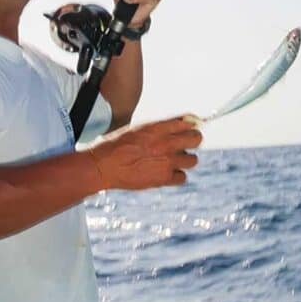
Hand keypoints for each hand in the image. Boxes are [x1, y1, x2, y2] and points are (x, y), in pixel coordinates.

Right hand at [85, 115, 200, 190]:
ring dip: (186, 159)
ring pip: (193, 160)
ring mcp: (167, 162)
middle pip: (196, 139)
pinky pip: (182, 177)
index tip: (189, 127)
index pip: (186, 122)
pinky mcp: (163, 178)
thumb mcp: (137, 129)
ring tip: (175, 160)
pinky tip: (168, 172)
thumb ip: (158, 128)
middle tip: (187, 143)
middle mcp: (166, 144)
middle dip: (193, 139)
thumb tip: (175, 125)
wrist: (104, 166)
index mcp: (158, 128)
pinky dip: (177, 176)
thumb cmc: (116, 146)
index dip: (190, 125)